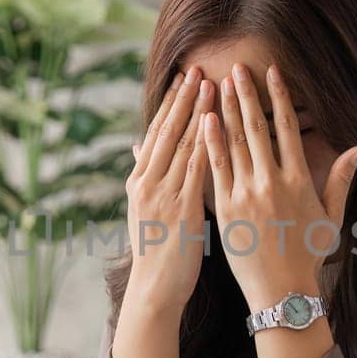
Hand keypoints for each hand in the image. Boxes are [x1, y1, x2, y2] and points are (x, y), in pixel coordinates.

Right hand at [120, 67, 216, 318]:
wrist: (154, 288)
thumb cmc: (155, 252)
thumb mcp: (142, 210)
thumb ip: (144, 176)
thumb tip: (138, 147)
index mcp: (138, 181)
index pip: (156, 133)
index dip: (170, 104)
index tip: (183, 79)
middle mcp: (147, 182)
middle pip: (168, 131)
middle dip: (184, 98)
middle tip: (198, 69)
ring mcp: (163, 194)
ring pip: (183, 143)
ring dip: (199, 112)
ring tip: (212, 84)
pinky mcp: (182, 208)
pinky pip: (196, 168)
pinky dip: (207, 143)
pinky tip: (218, 124)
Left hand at [202, 62, 356, 312]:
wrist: (282, 290)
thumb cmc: (308, 254)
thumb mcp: (331, 216)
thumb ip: (341, 178)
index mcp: (299, 180)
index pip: (288, 127)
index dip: (279, 96)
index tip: (272, 71)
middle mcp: (272, 182)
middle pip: (257, 128)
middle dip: (246, 95)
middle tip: (236, 68)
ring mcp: (246, 195)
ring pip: (233, 143)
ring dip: (224, 111)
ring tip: (216, 84)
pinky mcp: (225, 209)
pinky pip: (215, 169)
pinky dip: (209, 143)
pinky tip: (203, 120)